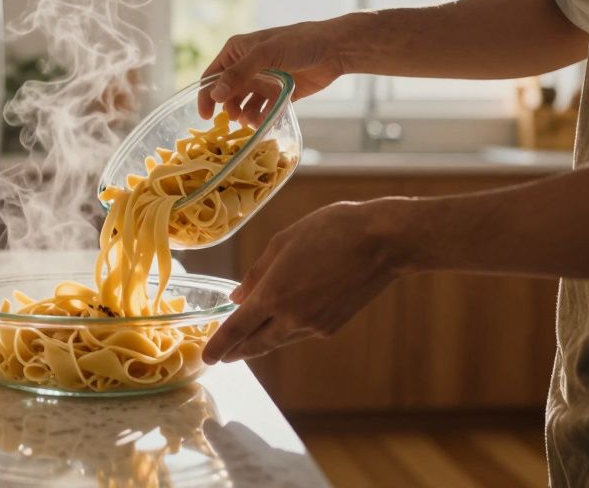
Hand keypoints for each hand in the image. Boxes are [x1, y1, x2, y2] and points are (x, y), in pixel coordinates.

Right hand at [197, 20, 349, 121]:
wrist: (333, 49)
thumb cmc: (298, 43)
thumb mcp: (265, 54)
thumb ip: (239, 73)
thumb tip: (215, 94)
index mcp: (237, 52)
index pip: (212, 76)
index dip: (207, 96)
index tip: (206, 117)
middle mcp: (247, 67)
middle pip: (228, 94)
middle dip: (230, 109)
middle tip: (237, 120)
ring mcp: (263, 81)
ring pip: (246, 105)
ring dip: (247, 116)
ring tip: (254, 122)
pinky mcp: (278, 94)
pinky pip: (264, 110)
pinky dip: (263, 118)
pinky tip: (267, 122)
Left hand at [202, 199, 408, 363]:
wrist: (382, 242)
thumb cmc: (330, 230)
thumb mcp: (283, 242)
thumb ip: (257, 273)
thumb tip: (238, 297)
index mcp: (274, 295)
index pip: (237, 329)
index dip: (219, 345)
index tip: (206, 357)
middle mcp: (292, 317)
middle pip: (256, 344)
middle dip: (236, 352)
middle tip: (221, 357)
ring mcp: (315, 326)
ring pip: (279, 340)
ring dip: (260, 343)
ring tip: (246, 342)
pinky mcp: (332, 326)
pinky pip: (300, 333)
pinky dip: (285, 331)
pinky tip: (281, 323)